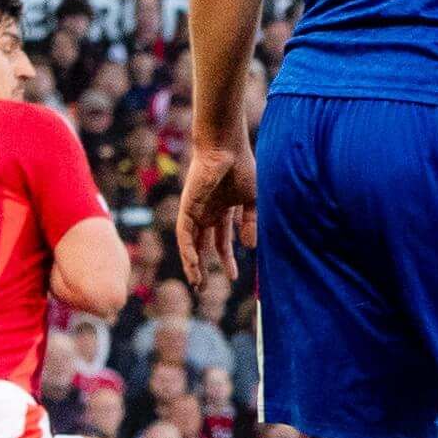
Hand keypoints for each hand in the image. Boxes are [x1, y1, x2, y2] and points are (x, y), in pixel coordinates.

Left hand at [179, 139, 256, 284]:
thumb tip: (250, 247)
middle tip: (204, 289)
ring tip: (198, 284)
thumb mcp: (253, 200)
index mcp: (223, 210)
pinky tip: (193, 265)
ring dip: (193, 265)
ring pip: (191, 244)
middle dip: (204, 267)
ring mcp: (196, 211)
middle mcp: (207, 213)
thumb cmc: (242, 167)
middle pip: (203, 246)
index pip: (222, 240)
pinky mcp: (187, 208)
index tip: (234, 277)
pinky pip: (184, 235)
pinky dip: (188, 251)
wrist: (226, 148)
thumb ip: (251, 223)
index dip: (227, 259)